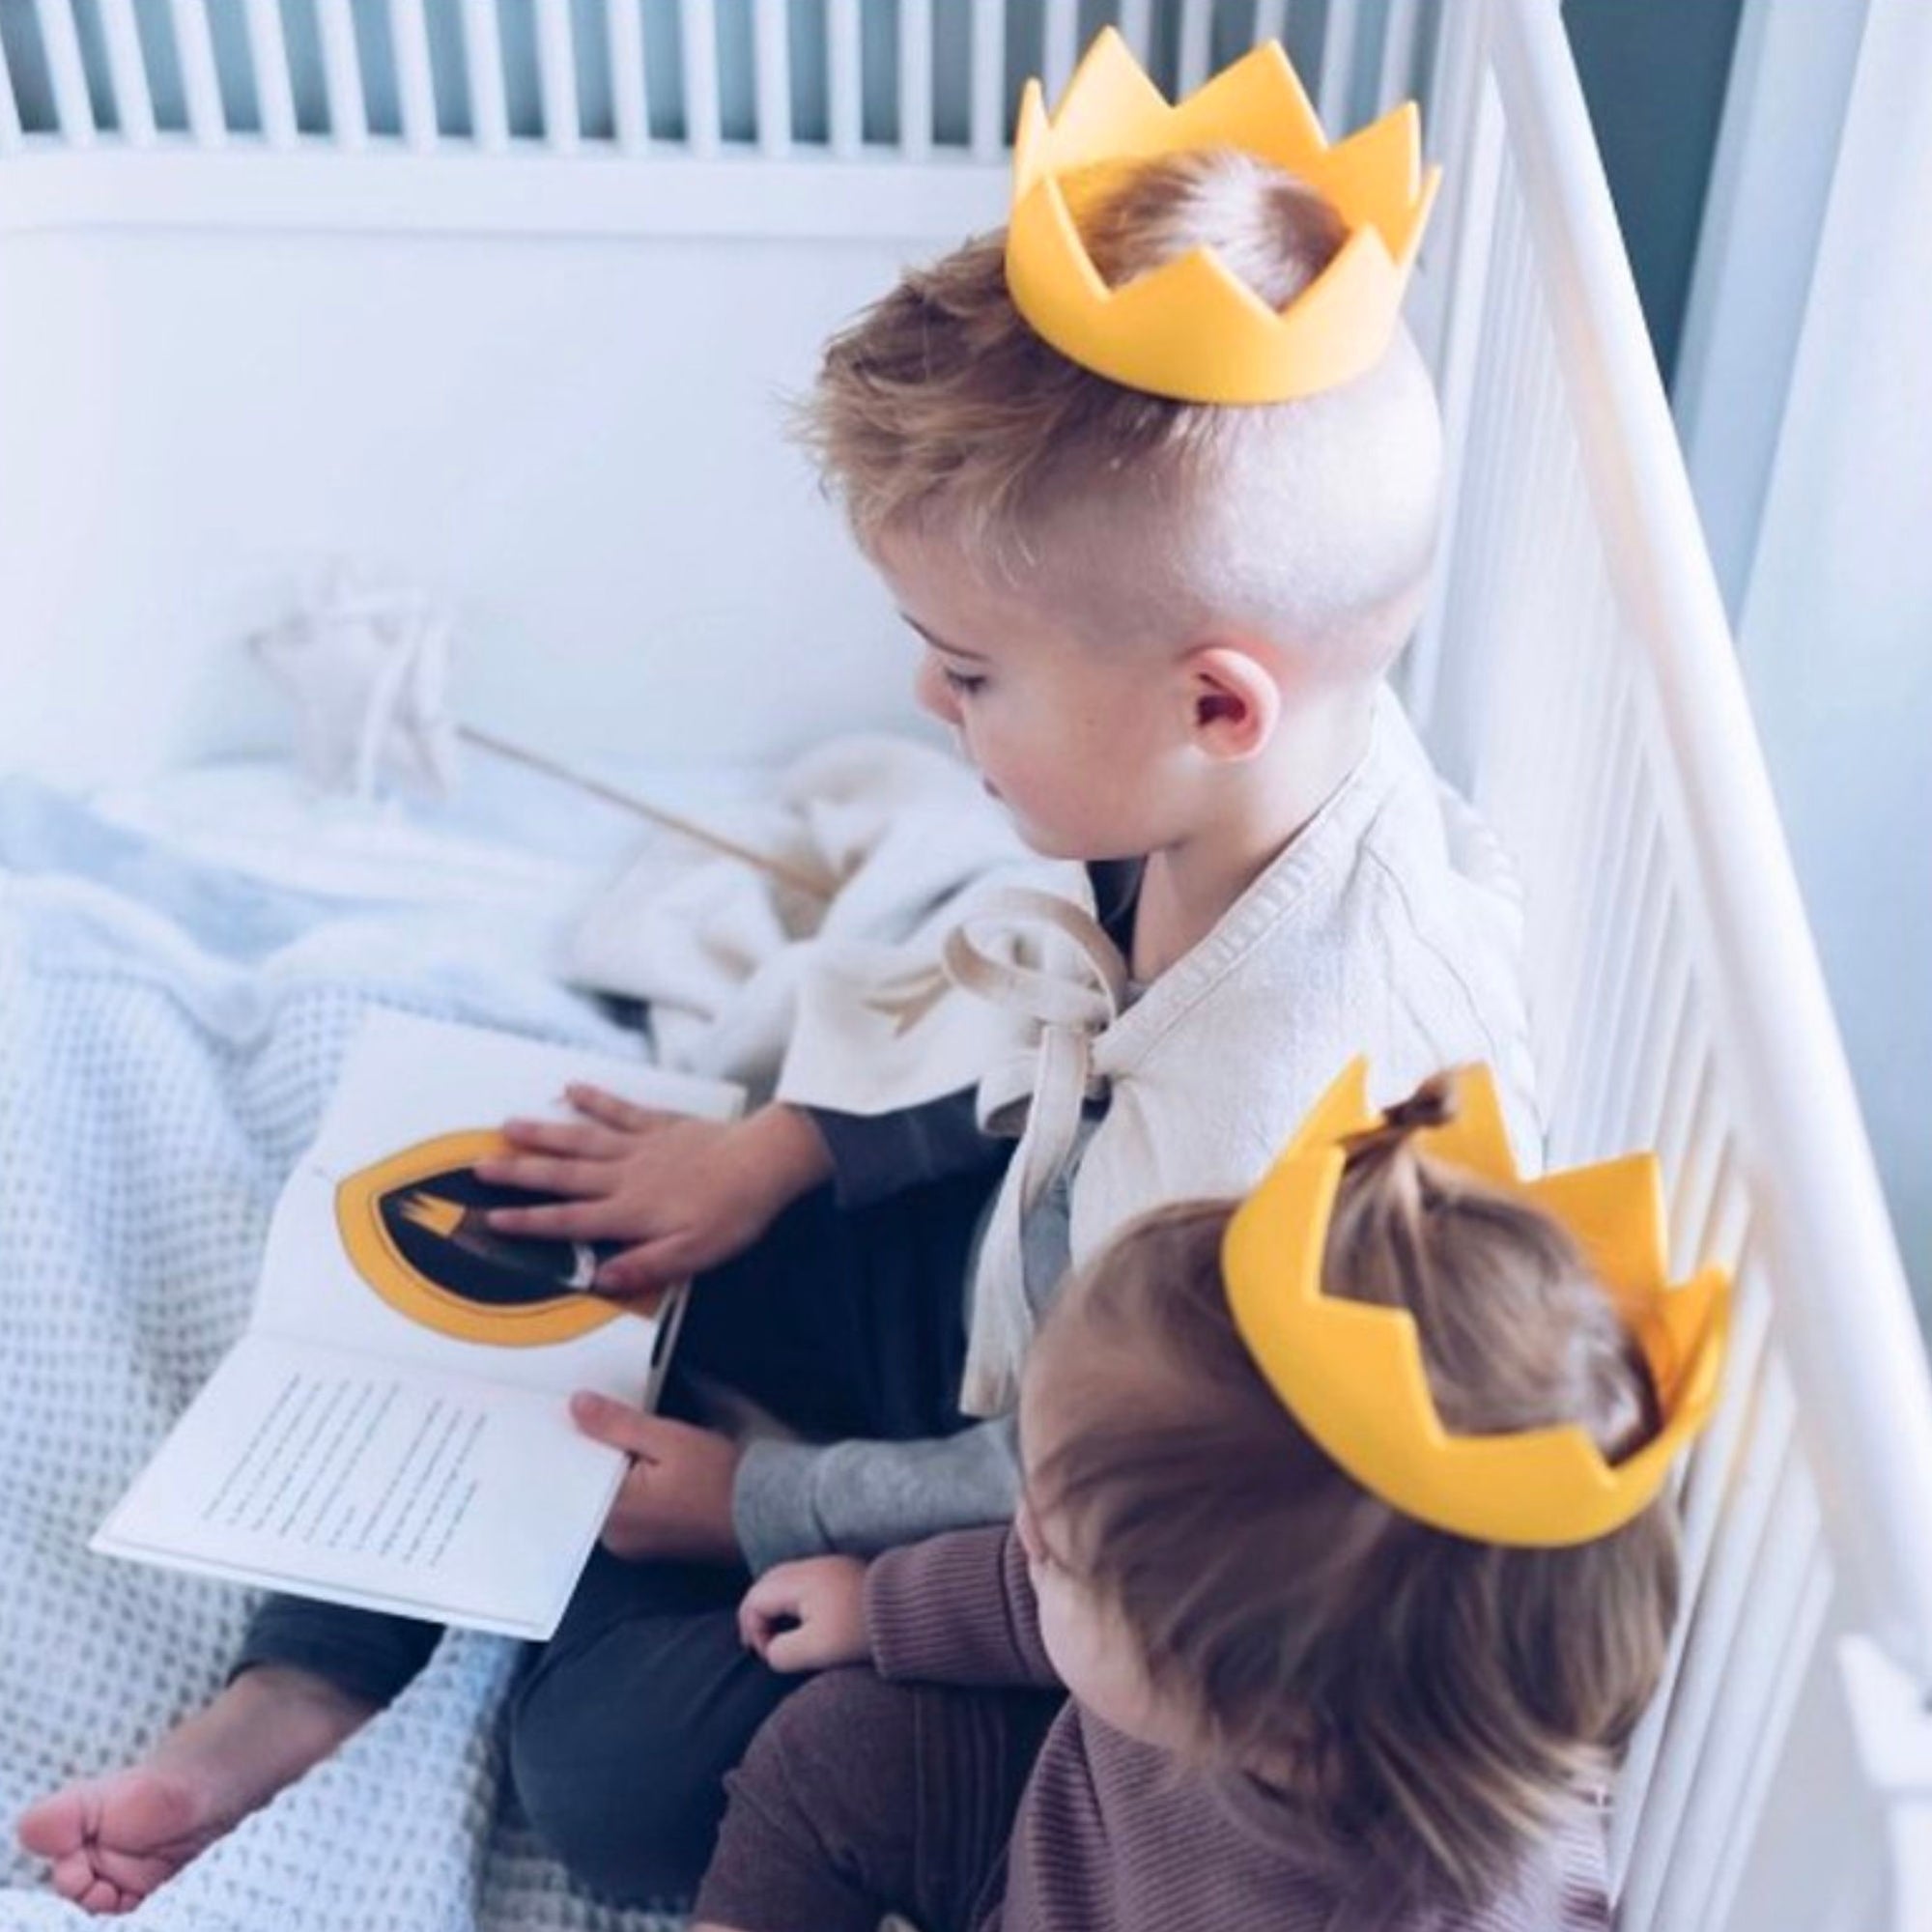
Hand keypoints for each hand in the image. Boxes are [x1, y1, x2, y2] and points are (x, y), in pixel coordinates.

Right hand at [473, 1096, 832, 1300]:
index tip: (490, 1219)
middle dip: (518, 1172)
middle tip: (478, 1164)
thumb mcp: (692, 1256)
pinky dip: (595, 1099)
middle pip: (562, 1175)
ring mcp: (640, 1146)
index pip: (569, 1221)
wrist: (764, 1163)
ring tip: (506, 1125)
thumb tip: (597, 1278)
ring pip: (581, 1139)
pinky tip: (571, 1089)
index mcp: (630, 1213)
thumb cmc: (731, 1215)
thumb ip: (644, 1267)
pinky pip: (620, 1109)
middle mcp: (625, 1177)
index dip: (528, 1222)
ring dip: (543, 1133)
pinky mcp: (659, 1125)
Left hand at [570, 1396, 742, 1563]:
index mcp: (614, 1514)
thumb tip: (577, 1406)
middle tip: (615, 1422)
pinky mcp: (648, 1544)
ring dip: (616, 1469)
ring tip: (638, 1443)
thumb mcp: (669, 1439)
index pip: (574, 1472)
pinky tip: (651, 1467)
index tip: (579, 1414)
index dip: (577, 1439)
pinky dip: (632, 1486)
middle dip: (598, 1453)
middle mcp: (615, 1538)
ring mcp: (631, 1545)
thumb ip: (618, 1424)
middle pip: (588, 1485)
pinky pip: (626, 1509)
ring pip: (608, 1496)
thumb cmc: (721, 1479)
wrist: (764, 1514)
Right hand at [738, 1556, 870, 1673]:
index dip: (752, 1629)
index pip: (756, 1599)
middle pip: (767, 1583)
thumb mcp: (814, 1651)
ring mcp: (829, 1566)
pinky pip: (804, 1582)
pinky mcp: (843, 1573)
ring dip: (774, 1606)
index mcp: (800, 1580)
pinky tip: (799, 1619)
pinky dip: (792, 1600)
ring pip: (785, 1580)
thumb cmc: (860, 1633)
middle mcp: (812, 1565)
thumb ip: (780, 1652)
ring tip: (773, 1632)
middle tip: (755, 1641)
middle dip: (756, 1613)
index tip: (768, 1653)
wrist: (908, 1614)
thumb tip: (771, 1649)